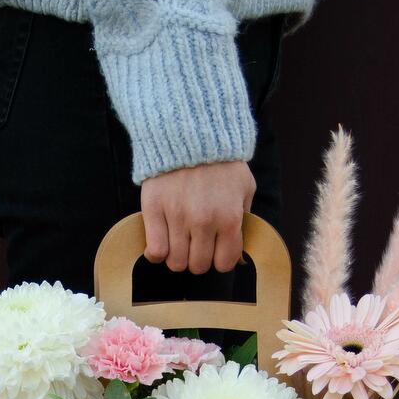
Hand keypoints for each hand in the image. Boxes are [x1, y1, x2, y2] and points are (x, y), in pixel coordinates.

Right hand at [140, 160, 255, 273]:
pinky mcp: (154, 209)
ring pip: (176, 262)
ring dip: (178, 258)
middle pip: (199, 266)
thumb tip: (239, 258)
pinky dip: (157, 254)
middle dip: (198, 260)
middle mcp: (204, 221)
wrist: (190, 131)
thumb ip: (244, 222)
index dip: (221, 260)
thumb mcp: (245, 188)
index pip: (225, 263)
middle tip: (196, 246)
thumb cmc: (221, 163)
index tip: (216, 251)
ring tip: (179, 243)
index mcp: (230, 218)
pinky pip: (155, 250)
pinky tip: (161, 244)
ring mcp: (177, 216)